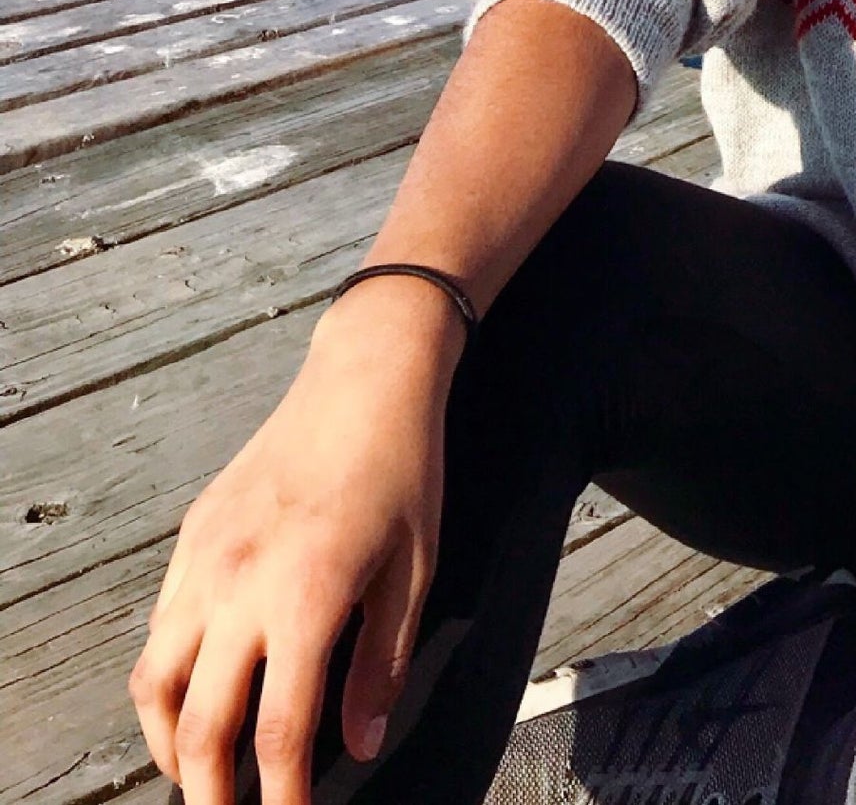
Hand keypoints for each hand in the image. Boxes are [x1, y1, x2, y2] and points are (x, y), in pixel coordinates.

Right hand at [128, 282, 459, 804]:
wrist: (365, 376)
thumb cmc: (404, 467)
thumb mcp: (416, 566)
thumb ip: (380, 662)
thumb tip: (358, 746)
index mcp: (303, 598)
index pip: (276, 732)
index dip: (282, 797)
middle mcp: (238, 587)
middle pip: (201, 726)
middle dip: (210, 791)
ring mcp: (204, 561)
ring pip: (154, 684)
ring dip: (170, 743)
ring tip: (199, 772)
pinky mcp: (190, 537)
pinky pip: (157, 630)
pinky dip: (166, 680)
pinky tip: (195, 692)